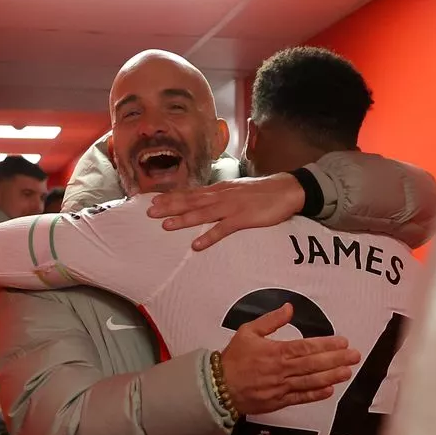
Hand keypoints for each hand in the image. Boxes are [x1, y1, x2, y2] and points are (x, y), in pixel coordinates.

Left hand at [147, 173, 305, 250]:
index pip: (191, 192)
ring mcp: (232, 207)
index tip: (153, 200)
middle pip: (191, 201)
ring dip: (184, 219)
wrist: (286, 189)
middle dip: (170, 207)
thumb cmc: (262, 192)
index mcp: (219, 190)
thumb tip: (204, 201)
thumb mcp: (237, 190)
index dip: (172, 196)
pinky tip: (197, 245)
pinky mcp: (244, 218)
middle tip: (150, 212)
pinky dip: (209, 237)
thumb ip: (220, 196)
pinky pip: (223, 229)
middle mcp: (221, 196)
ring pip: (203, 213)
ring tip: (166, 226)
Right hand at [220, 303, 360, 415]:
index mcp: (276, 352)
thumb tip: (289, 308)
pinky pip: (301, 398)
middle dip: (336, 360)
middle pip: (314, 364)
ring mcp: (281, 388)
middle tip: (354, 356)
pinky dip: (315, 395)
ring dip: (331, 376)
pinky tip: (329, 390)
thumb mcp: (248, 332)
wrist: (217, 387)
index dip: (326, 345)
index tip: (342, 342)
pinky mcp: (278, 402)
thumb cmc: (233, 359)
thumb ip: (270, 320)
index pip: (306, 347)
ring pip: (311, 382)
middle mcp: (281, 370)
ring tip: (347, 372)